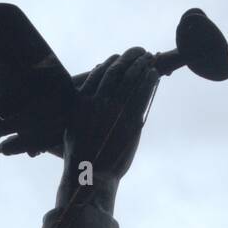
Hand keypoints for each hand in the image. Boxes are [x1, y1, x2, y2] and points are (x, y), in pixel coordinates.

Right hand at [62, 47, 157, 187]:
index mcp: (83, 101)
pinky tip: (155, 75)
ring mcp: (116, 111)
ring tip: (150, 58)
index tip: (118, 56)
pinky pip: (143, 95)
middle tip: (139, 50)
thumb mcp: (72, 127)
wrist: (90, 176)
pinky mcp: (132, 122)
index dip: (111, 61)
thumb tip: (90, 95)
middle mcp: (99, 102)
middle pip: (118, 70)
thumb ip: (82, 108)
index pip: (100, 72)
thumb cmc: (79, 155)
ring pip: (132, 79)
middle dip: (130, 57)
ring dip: (143, 65)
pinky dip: (150, 82)